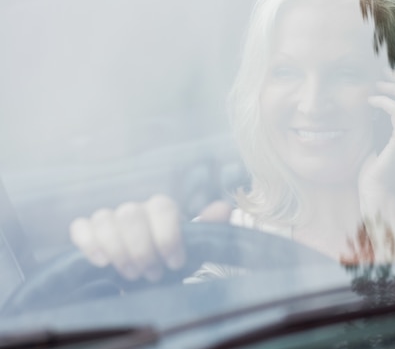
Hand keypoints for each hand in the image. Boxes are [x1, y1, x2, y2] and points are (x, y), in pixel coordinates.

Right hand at [69, 197, 233, 280]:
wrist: (145, 278)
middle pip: (131, 214)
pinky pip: (80, 226)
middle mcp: (134, 210)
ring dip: (118, 250)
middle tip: (152, 274)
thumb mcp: (192, 249)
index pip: (162, 207)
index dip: (168, 235)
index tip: (175, 263)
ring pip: (105, 219)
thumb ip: (207, 228)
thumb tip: (223, 208)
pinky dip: (88, 242)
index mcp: (161, 209)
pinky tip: (101, 262)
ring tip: (131, 275)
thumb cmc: (169, 261)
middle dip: (142, 249)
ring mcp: (109, 219)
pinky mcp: (86, 232)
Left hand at [358, 69, 394, 208]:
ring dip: (393, 87)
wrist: (377, 199)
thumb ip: (382, 127)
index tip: (386, 77)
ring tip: (375, 83)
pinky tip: (370, 101)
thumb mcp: (379, 144)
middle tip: (382, 71)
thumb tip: (372, 108)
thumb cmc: (374, 176)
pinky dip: (384, 102)